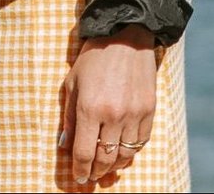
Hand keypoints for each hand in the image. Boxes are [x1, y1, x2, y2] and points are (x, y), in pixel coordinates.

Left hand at [60, 27, 156, 186]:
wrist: (125, 36)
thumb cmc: (93, 58)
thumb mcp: (72, 82)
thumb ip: (69, 117)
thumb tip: (65, 145)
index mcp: (90, 108)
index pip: (84, 152)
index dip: (80, 169)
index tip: (78, 178)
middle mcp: (113, 115)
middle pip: (105, 158)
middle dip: (96, 172)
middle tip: (91, 176)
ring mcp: (134, 115)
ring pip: (125, 155)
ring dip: (114, 167)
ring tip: (105, 169)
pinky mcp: (149, 111)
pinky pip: (140, 143)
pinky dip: (131, 153)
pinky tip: (122, 154)